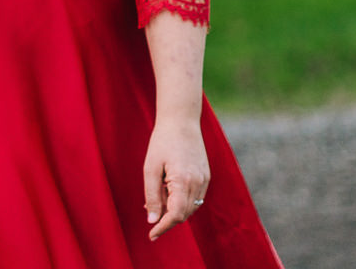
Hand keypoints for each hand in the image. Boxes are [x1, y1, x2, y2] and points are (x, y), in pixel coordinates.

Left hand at [143, 117, 208, 240]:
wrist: (181, 121)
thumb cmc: (162, 142)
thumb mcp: (150, 168)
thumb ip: (151, 195)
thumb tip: (152, 220)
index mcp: (184, 181)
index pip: (176, 215)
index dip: (163, 227)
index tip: (151, 235)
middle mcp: (198, 183)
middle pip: (184, 214)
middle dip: (167, 219)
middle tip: (150, 214)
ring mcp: (204, 180)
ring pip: (190, 207)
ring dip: (174, 210)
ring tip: (156, 198)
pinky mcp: (206, 176)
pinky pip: (195, 197)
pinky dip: (182, 200)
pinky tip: (167, 191)